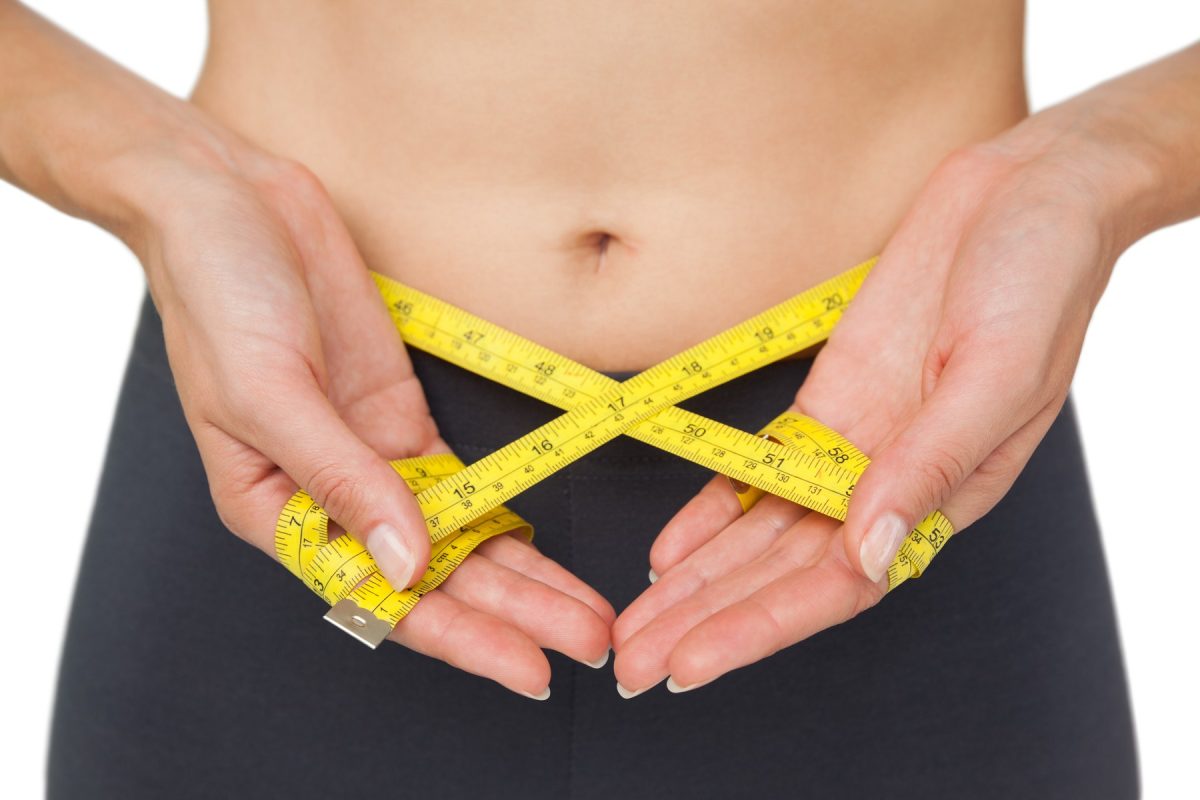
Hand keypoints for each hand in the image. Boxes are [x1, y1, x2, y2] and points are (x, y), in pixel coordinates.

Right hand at [131, 136, 611, 696]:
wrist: (229, 200)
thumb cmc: (219, 295)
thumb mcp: (269, 392)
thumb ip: (340, 478)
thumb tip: (405, 563)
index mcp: (280, 511)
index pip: (382, 597)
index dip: (461, 638)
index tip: (528, 667)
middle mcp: (333, 498)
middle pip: (437, 577)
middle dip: (516, 615)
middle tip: (592, 644)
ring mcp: (374, 457)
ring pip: (458, 536)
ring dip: (522, 576)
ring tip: (587, 612)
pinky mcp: (400, 414)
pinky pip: (462, 482)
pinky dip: (503, 514)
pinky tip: (543, 549)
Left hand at [611, 130, 1128, 695]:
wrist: (1025, 196)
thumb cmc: (1038, 283)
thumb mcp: (997, 375)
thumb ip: (930, 465)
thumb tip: (871, 552)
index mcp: (939, 497)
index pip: (835, 587)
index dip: (759, 629)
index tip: (691, 664)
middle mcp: (885, 485)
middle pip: (782, 574)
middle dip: (706, 621)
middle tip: (635, 667)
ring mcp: (850, 446)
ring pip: (760, 534)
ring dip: (698, 583)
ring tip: (635, 625)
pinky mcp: (826, 402)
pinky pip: (758, 469)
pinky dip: (711, 511)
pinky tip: (669, 552)